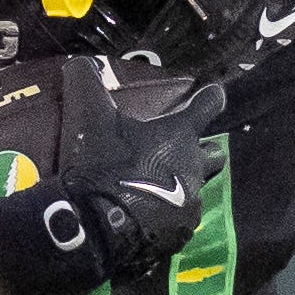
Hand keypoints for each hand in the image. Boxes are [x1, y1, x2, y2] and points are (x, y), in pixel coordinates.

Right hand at [54, 75, 220, 281]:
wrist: (92, 225)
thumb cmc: (99, 163)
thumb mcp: (87, 115)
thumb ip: (86, 82)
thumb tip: (78, 61)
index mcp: (179, 135)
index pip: (210, 105)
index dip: (211, 97)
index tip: (211, 95)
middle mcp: (193, 167)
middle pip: (216, 154)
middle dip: (204, 150)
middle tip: (179, 151)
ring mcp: (190, 204)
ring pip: (197, 190)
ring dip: (181, 186)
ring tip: (155, 188)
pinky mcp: (180, 234)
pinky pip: (180, 221)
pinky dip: (167, 216)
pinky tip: (146, 216)